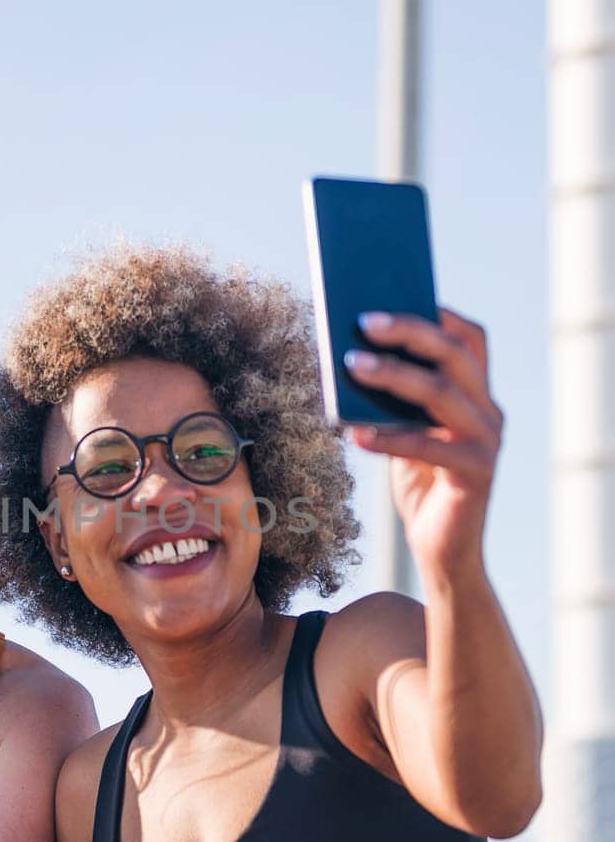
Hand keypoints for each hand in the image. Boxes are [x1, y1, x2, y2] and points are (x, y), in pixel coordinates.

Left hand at [344, 307, 503, 576]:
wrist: (441, 550)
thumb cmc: (418, 484)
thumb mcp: (405, 430)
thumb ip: (393, 398)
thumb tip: (350, 353)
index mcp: (477, 394)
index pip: (470, 338)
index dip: (438, 312)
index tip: (395, 292)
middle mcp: (489, 411)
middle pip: (455, 354)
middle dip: (409, 331)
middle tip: (363, 320)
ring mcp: (487, 441)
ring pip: (441, 392)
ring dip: (393, 375)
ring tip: (350, 365)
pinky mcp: (476, 474)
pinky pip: (430, 447)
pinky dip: (390, 437)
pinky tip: (354, 433)